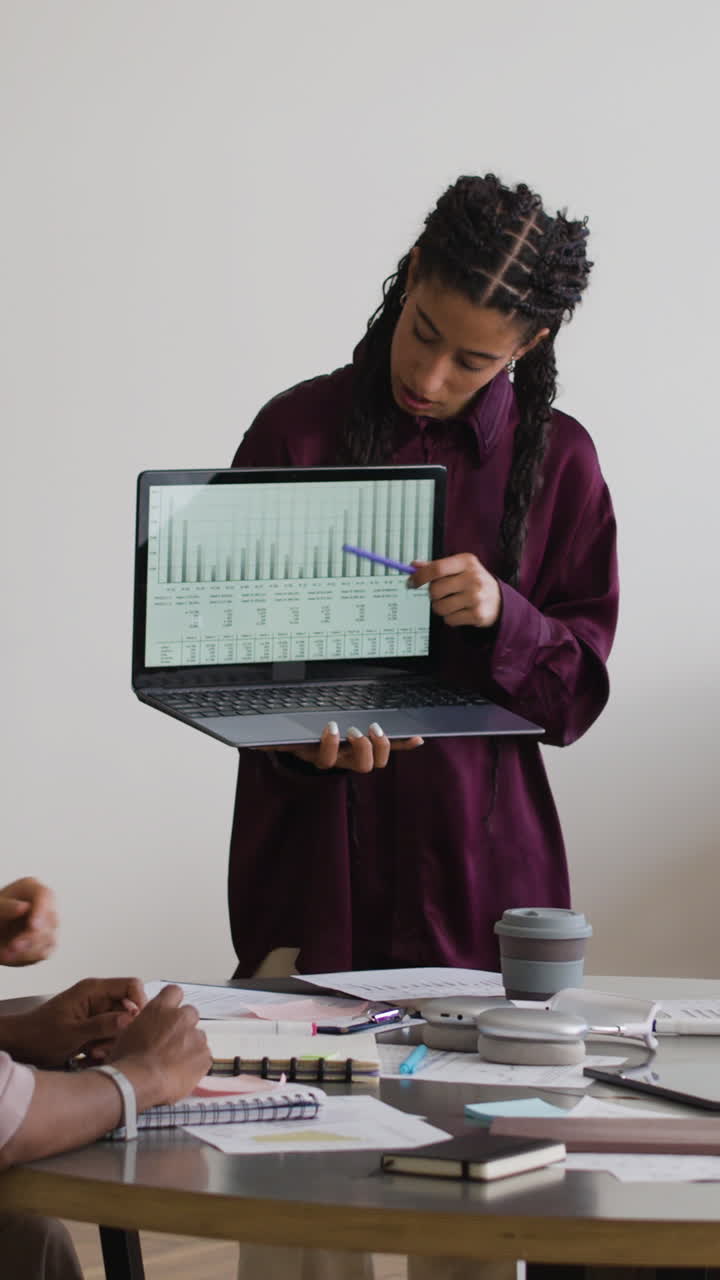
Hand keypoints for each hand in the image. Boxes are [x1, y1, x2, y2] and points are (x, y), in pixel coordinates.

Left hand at [0, 878, 58, 965]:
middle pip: (49, 920)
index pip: (45, 895)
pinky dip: (27, 957)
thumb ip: (6, 907)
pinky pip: (44, 952)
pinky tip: (11, 956)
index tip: (33, 926)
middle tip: (12, 947)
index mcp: (32, 889)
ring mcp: (48, 924)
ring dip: (27, 949)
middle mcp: (45, 905)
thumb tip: (24, 907)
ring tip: (5, 954)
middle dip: (30, 936)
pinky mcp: (46, 942)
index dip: (41, 911)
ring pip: (48, 938)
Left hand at [0, 977, 145, 1066]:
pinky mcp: (94, 1025)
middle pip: (128, 1008)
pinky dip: (104, 1045)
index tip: (137, 1025)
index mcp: (93, 989)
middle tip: (106, 1046)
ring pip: (121, 1024)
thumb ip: (102, 1025)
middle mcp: (98, 997)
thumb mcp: (72, 1033)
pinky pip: (110, 1034)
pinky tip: (90, 1054)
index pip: (131, 986)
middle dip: (122, 1030)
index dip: (139, 1003)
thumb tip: (130, 1019)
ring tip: (93, 1052)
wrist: (22, 1044)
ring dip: (112, 1041)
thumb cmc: (40, 1035)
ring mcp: (96, 1011)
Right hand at [112, 984, 210, 1108]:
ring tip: (176, 1062)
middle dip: (184, 1025)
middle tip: (173, 1042)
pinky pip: (204, 1057)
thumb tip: (142, 1027)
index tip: (170, 1013)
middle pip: (190, 1013)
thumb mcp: (126, 1035)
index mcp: (159, 1009)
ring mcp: (194, 1037)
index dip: (173, 1002)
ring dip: (191, 1046)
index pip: (174, 992)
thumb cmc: (126, 1062)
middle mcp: (180, 1018)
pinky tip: (183, 1074)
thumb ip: (141, 1025)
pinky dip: (197, 1064)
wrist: (136, 1084)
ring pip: (198, 1037)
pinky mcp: (204, 1057)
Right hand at [261, 721, 423, 772]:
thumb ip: (267, 738)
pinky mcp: (374, 746)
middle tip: (356, 730)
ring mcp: (360, 755)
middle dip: (361, 748)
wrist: (311, 738)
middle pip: (360, 765)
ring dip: (380, 745)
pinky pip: (392, 749)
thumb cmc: (296, 733)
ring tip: (374, 728)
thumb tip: (249, 740)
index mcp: (319, 755)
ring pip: (376, 762)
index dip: (331, 748)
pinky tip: (418, 739)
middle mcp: (342, 759)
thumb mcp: (283, 734)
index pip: (326, 760)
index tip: (330, 728)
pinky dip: (405, 744)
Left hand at [410, 554, 501, 628]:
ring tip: (452, 603)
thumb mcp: (459, 568)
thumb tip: (414, 566)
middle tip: (441, 594)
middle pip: (435, 590)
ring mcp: (476, 597)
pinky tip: (460, 611)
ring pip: (440, 607)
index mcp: (467, 562)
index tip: (411, 582)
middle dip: (433, 595)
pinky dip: (450, 618)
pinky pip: (449, 619)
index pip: (437, 568)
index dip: (420, 577)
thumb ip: (436, 566)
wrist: (499, 600)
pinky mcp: (477, 614)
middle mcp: (473, 578)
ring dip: (441, 607)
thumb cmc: (474, 581)